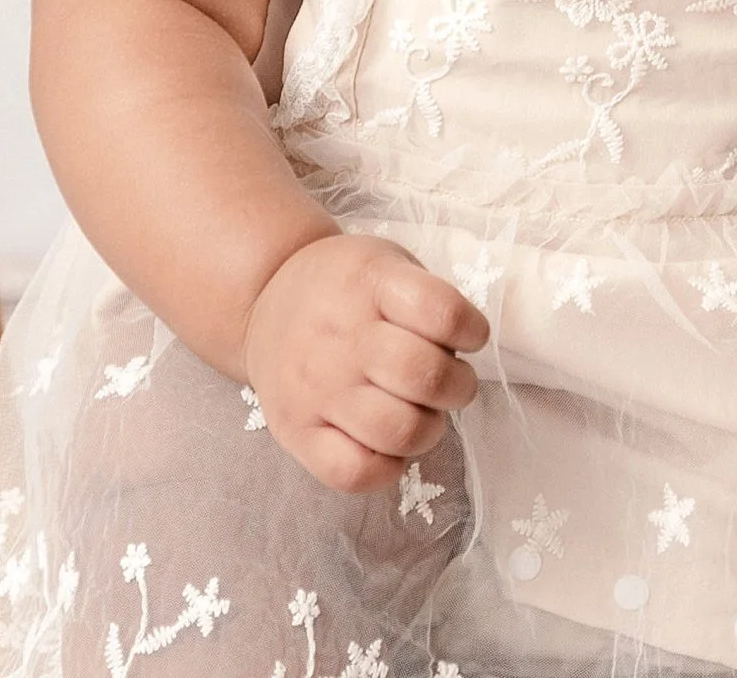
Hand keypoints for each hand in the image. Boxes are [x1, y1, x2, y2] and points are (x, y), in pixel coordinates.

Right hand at [242, 232, 488, 492]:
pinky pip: (354, 473)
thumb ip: (426, 299)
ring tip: (423, 414)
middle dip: (459, 386)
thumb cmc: (343, 285)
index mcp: (371, 284)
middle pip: (425, 376)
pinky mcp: (295, 433)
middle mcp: (342, 338)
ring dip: (430, 428)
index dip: (472, 330)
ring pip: (398, 431)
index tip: (471, 335)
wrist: (264, 301)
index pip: (442, 313)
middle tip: (452, 383)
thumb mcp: (386, 263)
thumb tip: (462, 355)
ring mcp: (316, 390)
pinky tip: (390, 445)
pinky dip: (388, 468)